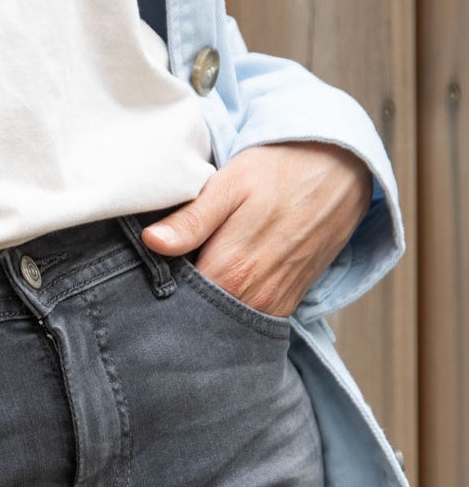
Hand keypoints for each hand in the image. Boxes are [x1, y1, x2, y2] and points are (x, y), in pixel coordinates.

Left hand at [140, 141, 373, 317]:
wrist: (341, 166)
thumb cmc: (280, 169)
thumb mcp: (230, 185)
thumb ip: (191, 220)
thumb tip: (151, 242)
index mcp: (232, 270)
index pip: (178, 302)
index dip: (158, 291)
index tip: (145, 276)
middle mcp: (255, 296)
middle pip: (200, 318)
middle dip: (179, 304)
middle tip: (166, 276)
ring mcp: (276, 303)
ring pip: (225, 320)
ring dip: (205, 307)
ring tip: (194, 279)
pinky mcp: (289, 301)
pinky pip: (250, 318)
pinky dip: (231, 307)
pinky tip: (221, 285)